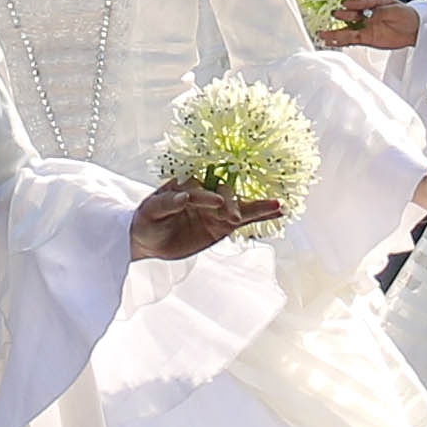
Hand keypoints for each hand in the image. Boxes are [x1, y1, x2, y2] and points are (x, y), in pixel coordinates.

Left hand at [128, 180, 281, 260]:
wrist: (150, 241)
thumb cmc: (147, 220)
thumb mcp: (149, 212)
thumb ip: (165, 204)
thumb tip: (183, 198)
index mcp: (187, 184)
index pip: (200, 187)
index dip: (206, 196)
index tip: (213, 204)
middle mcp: (206, 192)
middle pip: (224, 193)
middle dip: (230, 204)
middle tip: (232, 216)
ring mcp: (217, 209)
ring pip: (240, 206)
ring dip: (258, 206)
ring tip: (277, 205)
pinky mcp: (224, 224)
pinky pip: (245, 220)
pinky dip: (261, 215)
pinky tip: (279, 212)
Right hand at [321, 0, 417, 50]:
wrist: (416, 29)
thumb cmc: (406, 14)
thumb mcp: (393, 8)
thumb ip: (377, 10)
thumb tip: (362, 11)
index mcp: (372, 3)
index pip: (360, 3)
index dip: (353, 3)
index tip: (344, 4)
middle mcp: (366, 15)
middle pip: (351, 16)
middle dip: (342, 16)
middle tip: (332, 15)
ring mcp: (365, 28)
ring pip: (348, 30)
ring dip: (335, 32)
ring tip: (322, 34)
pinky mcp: (367, 39)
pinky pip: (352, 40)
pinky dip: (341, 41)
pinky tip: (331, 42)